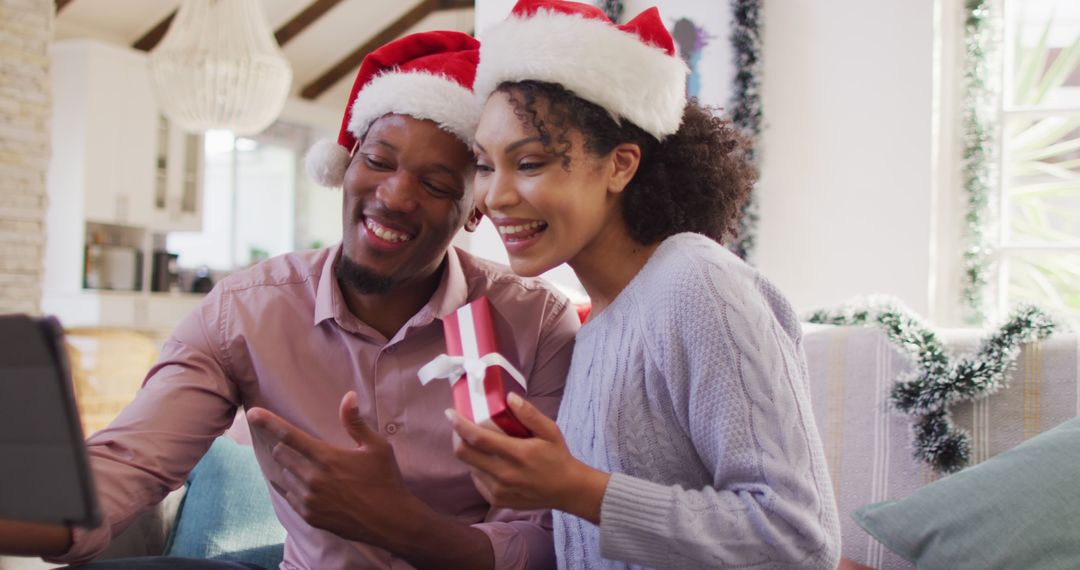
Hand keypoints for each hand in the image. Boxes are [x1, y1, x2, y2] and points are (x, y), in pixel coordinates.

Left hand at [246, 392, 424, 546]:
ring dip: (292, 468)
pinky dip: (294, 487)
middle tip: (304, 448)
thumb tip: (349, 396)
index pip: (289, 435)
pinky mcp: (309, 515)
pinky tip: (310, 487)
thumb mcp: (377, 447)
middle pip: (281, 454)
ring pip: (285, 475)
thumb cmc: (385, 480)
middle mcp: (312, 478)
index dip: (269, 422)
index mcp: (327, 457)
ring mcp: (308, 499)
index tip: (252, 413)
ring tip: (313, 470)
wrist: (390, 521)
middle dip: (286, 447)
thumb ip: (356, 422)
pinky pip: (289, 495)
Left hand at [448, 392, 610, 523]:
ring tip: (478, 441)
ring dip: (469, 451)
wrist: (566, 490)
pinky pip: (477, 479)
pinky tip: (489, 460)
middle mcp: (504, 474)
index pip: (478, 438)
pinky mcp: (496, 500)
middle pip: (464, 454)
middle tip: (459, 425)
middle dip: (456, 436)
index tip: (450, 412)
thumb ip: (529, 414)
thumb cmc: (557, 457)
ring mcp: (498, 490)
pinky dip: (477, 466)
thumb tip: (509, 397)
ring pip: (469, 466)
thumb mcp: (550, 431)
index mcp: (517, 454)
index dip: (459, 425)